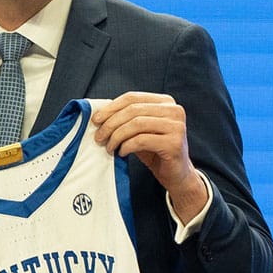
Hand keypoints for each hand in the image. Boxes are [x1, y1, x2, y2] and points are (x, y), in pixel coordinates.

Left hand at [91, 92, 206, 221]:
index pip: (132, 98)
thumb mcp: (139, 130)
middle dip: (111, 123)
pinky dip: (127, 146)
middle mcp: (174, 110)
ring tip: (110, 147)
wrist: (176, 174)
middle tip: (99, 137)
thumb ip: (125, 118)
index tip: (96, 120)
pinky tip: (122, 152)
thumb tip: (98, 114)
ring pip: (136, 124)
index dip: (111, 108)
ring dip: (117, 136)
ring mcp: (176, 126)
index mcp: (165, 102)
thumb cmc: (155, 150)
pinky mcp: (174, 143)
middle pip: (133, 110)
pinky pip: (141, 140)